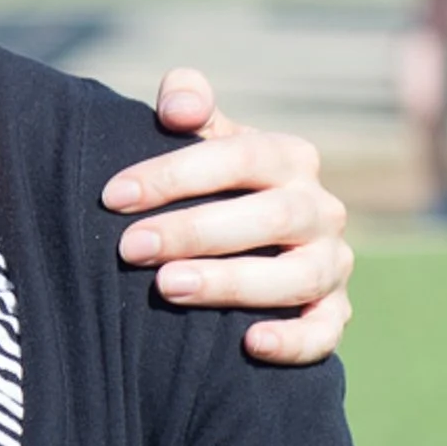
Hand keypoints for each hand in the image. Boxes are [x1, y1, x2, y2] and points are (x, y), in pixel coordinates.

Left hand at [99, 68, 353, 366]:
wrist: (244, 237)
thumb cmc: (208, 180)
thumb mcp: (200, 135)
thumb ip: (186, 102)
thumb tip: (178, 105)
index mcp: (289, 157)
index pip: (240, 156)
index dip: (176, 174)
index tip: (114, 196)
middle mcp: (319, 208)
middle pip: (272, 216)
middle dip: (195, 231)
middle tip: (130, 247)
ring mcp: (331, 263)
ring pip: (297, 276)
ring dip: (232, 283)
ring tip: (167, 287)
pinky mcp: (333, 312)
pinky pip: (325, 332)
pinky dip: (294, 341)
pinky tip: (250, 343)